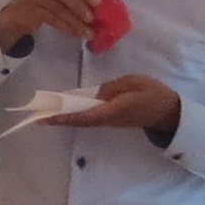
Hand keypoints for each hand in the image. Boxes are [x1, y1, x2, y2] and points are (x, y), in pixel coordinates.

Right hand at [0, 0, 102, 52]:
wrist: (17, 15)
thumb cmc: (44, 1)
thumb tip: (100, 5)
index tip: (98, 2)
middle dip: (81, 7)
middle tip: (93, 19)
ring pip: (59, 9)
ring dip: (76, 22)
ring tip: (89, 32)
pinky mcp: (29, 9)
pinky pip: (52, 19)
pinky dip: (67, 27)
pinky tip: (77, 34)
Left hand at [39, 73, 181, 141]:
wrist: (168, 111)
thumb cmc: (152, 93)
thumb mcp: (132, 83)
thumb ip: (110, 89)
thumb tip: (91, 95)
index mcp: (114, 109)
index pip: (86, 115)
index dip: (66, 117)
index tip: (49, 118)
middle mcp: (108, 119)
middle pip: (79, 121)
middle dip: (58, 120)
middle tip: (36, 119)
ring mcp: (109, 121)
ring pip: (82, 121)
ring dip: (64, 119)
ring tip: (44, 115)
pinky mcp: (110, 120)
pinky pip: (88, 118)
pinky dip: (74, 116)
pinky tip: (64, 111)